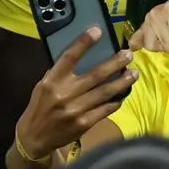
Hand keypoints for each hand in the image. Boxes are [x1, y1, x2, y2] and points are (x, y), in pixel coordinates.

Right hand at [13, 29, 132, 163]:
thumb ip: (60, 74)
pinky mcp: (84, 123)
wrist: (34, 137)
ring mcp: (75, 109)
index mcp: (51, 80)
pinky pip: (106, 109)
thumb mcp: (43, 86)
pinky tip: (123, 95)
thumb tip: (83, 59)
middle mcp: (64, 93)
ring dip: (122, 82)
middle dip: (115, 63)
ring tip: (134, 74)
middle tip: (128, 55)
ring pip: (105, 92)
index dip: (84, 42)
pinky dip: (116, 101)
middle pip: (95, 74)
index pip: (69, 56)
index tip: (97, 31)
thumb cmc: (40, 107)